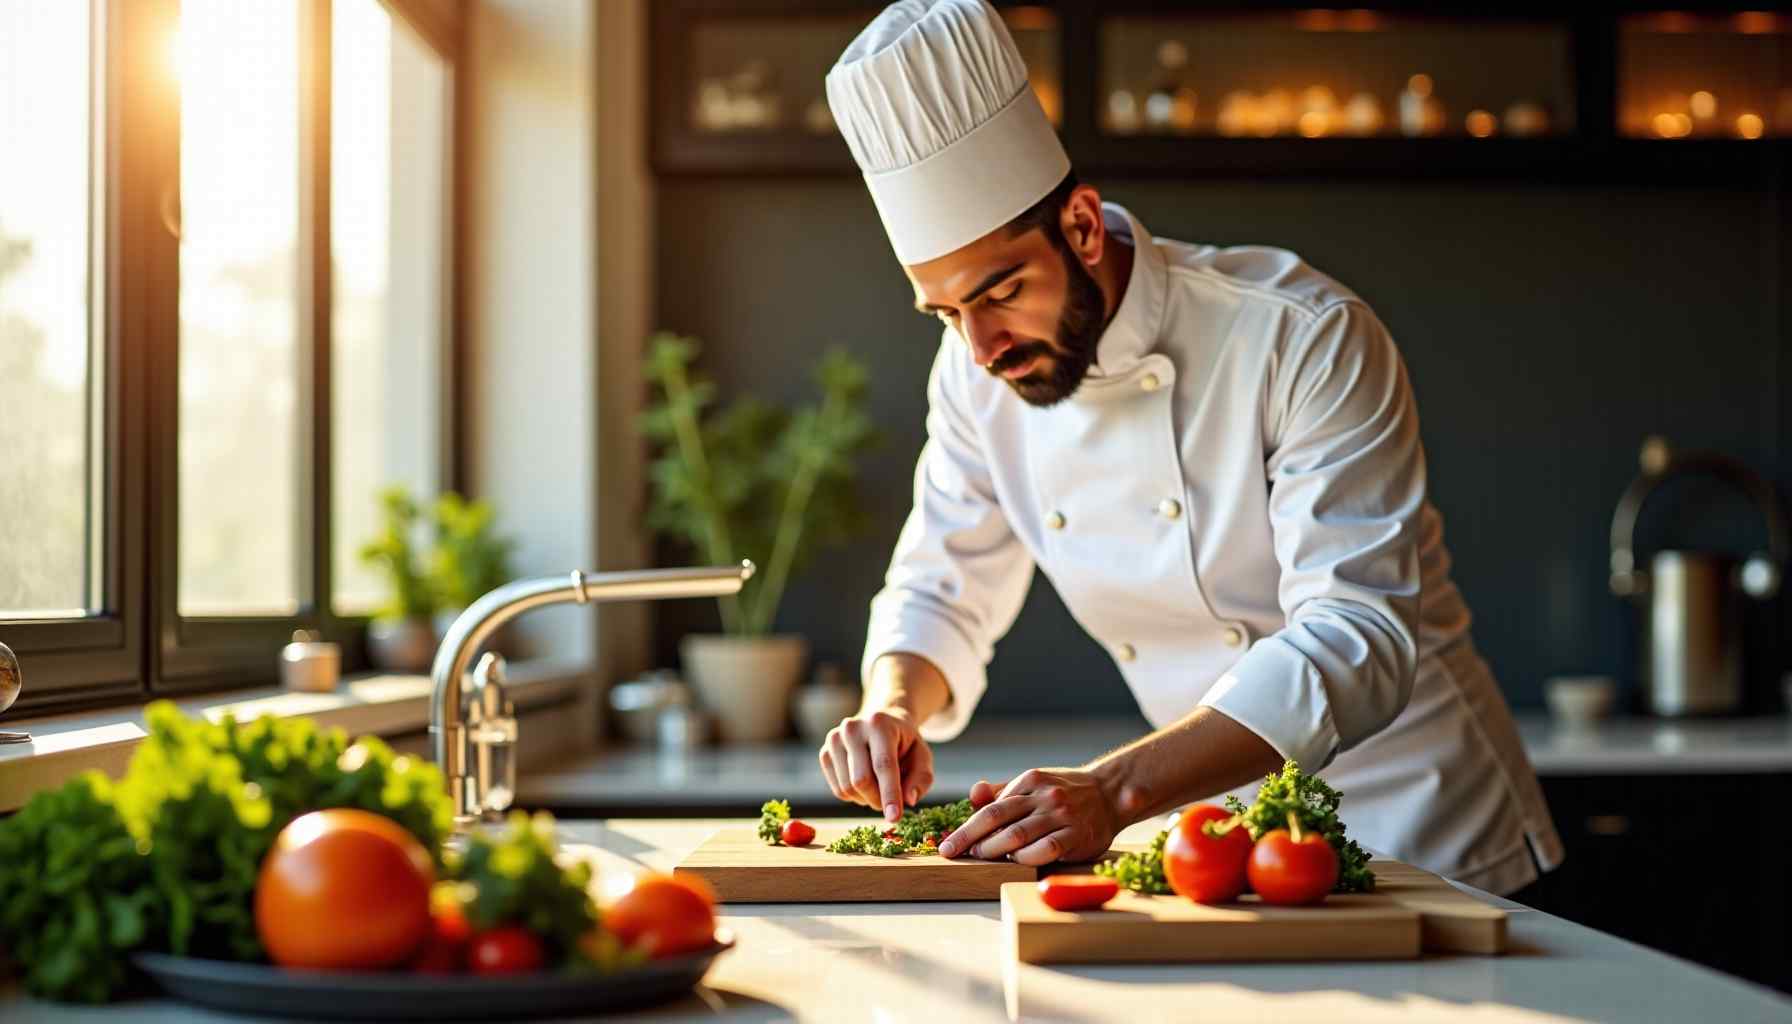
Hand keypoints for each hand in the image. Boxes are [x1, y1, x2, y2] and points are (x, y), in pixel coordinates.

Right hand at [818, 707, 934, 821]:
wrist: (881, 724)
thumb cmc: (904, 744)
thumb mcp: (922, 757)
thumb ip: (921, 779)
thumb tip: (907, 800)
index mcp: (879, 724)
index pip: (883, 764)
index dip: (890, 793)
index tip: (894, 818)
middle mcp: (852, 728)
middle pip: (861, 780)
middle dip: (878, 799)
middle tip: (891, 804)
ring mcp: (835, 740)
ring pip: (847, 788)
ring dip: (867, 800)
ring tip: (879, 788)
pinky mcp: (825, 753)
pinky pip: (838, 791)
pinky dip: (855, 797)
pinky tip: (865, 784)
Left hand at [937, 767, 1119, 865]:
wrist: (1110, 795)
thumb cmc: (1065, 794)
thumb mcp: (1034, 784)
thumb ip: (1003, 792)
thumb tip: (973, 795)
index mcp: (1031, 780)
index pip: (991, 806)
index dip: (967, 827)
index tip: (949, 843)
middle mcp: (1044, 795)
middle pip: (997, 818)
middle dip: (969, 837)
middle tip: (953, 852)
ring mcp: (1061, 815)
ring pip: (1017, 835)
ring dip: (993, 849)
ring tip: (980, 857)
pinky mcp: (1076, 836)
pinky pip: (1045, 850)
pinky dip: (1025, 858)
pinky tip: (1014, 861)